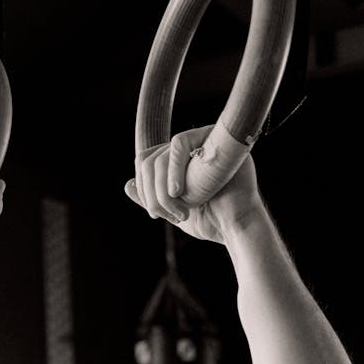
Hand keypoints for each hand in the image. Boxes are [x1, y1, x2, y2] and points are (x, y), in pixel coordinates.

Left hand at [125, 125, 260, 243]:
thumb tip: (127, 183)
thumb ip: (152, 197)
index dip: (145, 185)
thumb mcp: (174, 211)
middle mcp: (193, 146)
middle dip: (151, 192)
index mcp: (184, 160)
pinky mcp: (215, 137)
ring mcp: (205, 140)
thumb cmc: (212, 222)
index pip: (149, 160)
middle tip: (165, 216)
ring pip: (160, 155)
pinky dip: (172, 170)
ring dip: (162, 191)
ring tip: (180, 213)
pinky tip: (179, 192)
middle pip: (150, 158)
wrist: (236, 227)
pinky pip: (179, 142)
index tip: (155, 212)